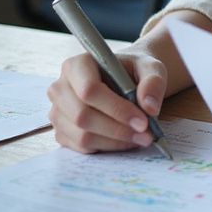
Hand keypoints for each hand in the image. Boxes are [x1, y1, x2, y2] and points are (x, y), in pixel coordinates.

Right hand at [47, 48, 166, 153]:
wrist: (126, 79)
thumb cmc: (135, 70)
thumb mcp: (151, 67)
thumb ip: (153, 82)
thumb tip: (149, 108)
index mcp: (77, 65)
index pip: (89, 90)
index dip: (116, 108)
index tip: (143, 121)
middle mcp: (60, 88)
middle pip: (83, 116)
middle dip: (117, 129)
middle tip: (146, 134)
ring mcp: (58, 112)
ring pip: (82, 135)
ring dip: (115, 141)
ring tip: (141, 138)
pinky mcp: (61, 131)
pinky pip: (81, 147)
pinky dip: (107, 147)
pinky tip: (126, 140)